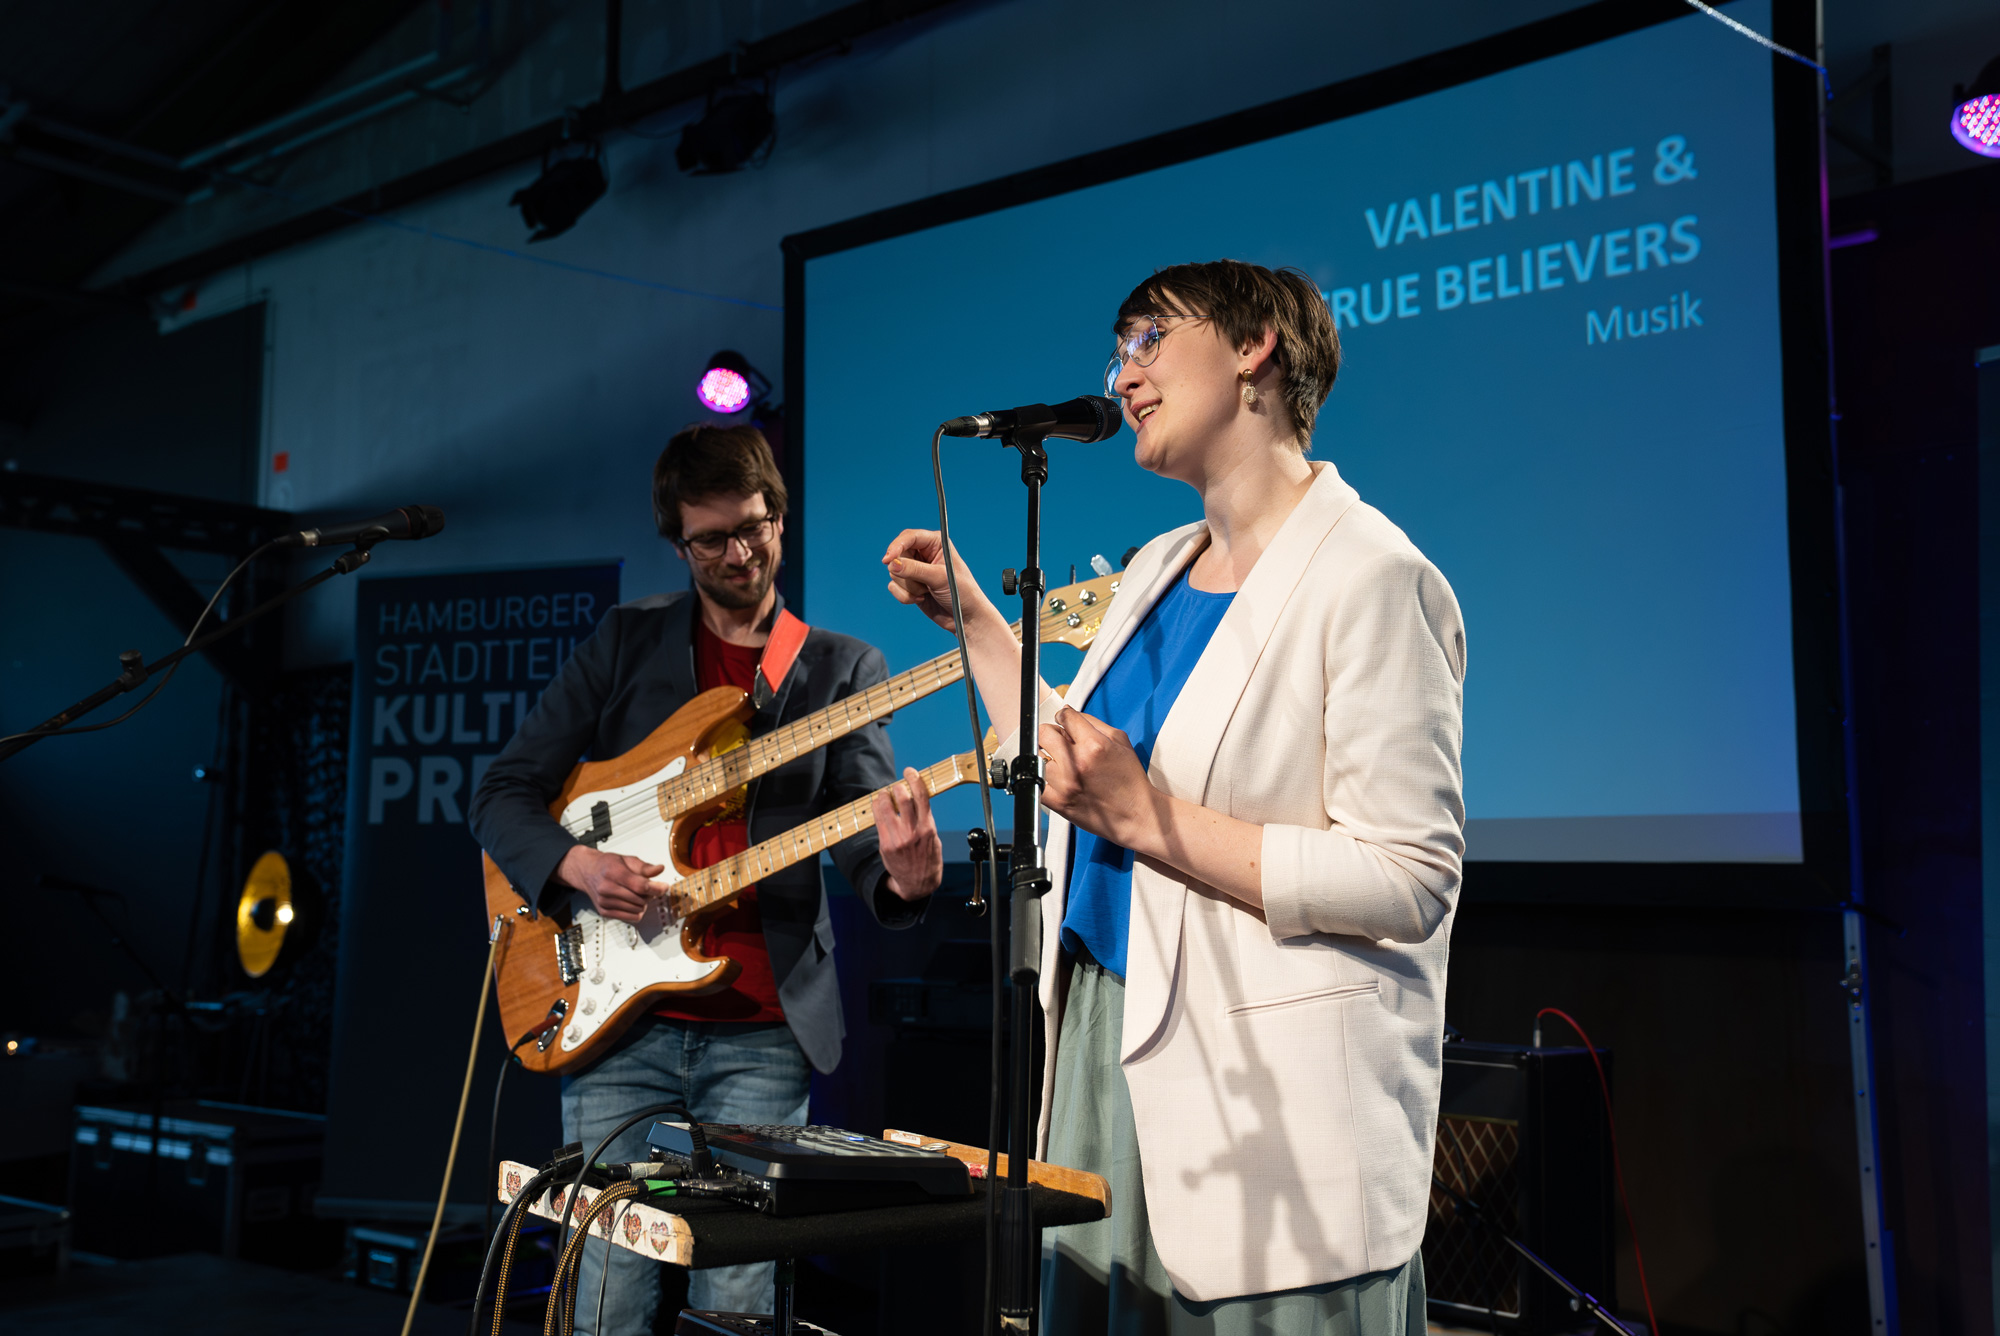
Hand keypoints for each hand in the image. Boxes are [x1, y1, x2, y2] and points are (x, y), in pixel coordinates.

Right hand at [557, 845, 666, 923]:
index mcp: (613, 872)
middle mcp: (606, 888)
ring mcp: (605, 902)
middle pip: (640, 899)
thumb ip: (644, 867)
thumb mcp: (627, 860)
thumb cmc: (607, 865)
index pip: (640, 886)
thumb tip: (659, 869)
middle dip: (650, 894)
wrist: (587, 872)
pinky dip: (637, 911)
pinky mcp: (604, 912)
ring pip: (637, 910)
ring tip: (639, 894)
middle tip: (648, 887)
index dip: (656, 888)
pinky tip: (634, 902)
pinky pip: (630, 918)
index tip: (664, 887)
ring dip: (643, 904)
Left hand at [872, 766, 942, 901]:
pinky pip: (878, 820)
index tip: (910, 771)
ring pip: (886, 807)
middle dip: (898, 787)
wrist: (918, 884)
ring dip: (884, 796)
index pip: (921, 797)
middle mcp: (912, 832)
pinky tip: (879, 806)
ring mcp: (897, 839)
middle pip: (903, 798)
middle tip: (897, 786)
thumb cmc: (928, 859)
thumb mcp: (933, 838)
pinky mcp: (885, 845)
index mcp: (928, 828)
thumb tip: (914, 799)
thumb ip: (924, 819)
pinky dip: (877, 809)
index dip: (914, 779)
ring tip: (885, 795)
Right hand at [883, 529, 998, 635]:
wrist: (965, 618)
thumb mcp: (939, 578)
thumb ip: (914, 569)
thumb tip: (891, 564)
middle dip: (906, 573)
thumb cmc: (961, 592)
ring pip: (894, 573)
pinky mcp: (910, 585)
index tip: (887, 560)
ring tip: (927, 592)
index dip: (896, 546)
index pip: (909, 537)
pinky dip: (905, 596)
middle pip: (898, 556)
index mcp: (936, 543)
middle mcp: (924, 553)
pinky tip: (922, 599)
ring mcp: (916, 570)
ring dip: (909, 587)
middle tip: (922, 584)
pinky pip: (894, 587)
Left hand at [1039, 708, 1158, 849]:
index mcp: (1094, 745)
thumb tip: (1068, 711)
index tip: (1064, 722)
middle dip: (1052, 734)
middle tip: (1059, 742)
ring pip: (1038, 757)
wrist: (1135, 815)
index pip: (1064, 716)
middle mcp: (1077, 762)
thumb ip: (1092, 722)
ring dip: (1047, 757)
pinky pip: (1037, 782)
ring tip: (1061, 764)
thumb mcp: (1120, 742)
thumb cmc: (1130, 780)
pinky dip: (1043, 779)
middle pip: (1044, 733)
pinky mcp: (1058, 802)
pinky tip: (1057, 780)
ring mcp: (1065, 783)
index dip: (1064, 717)